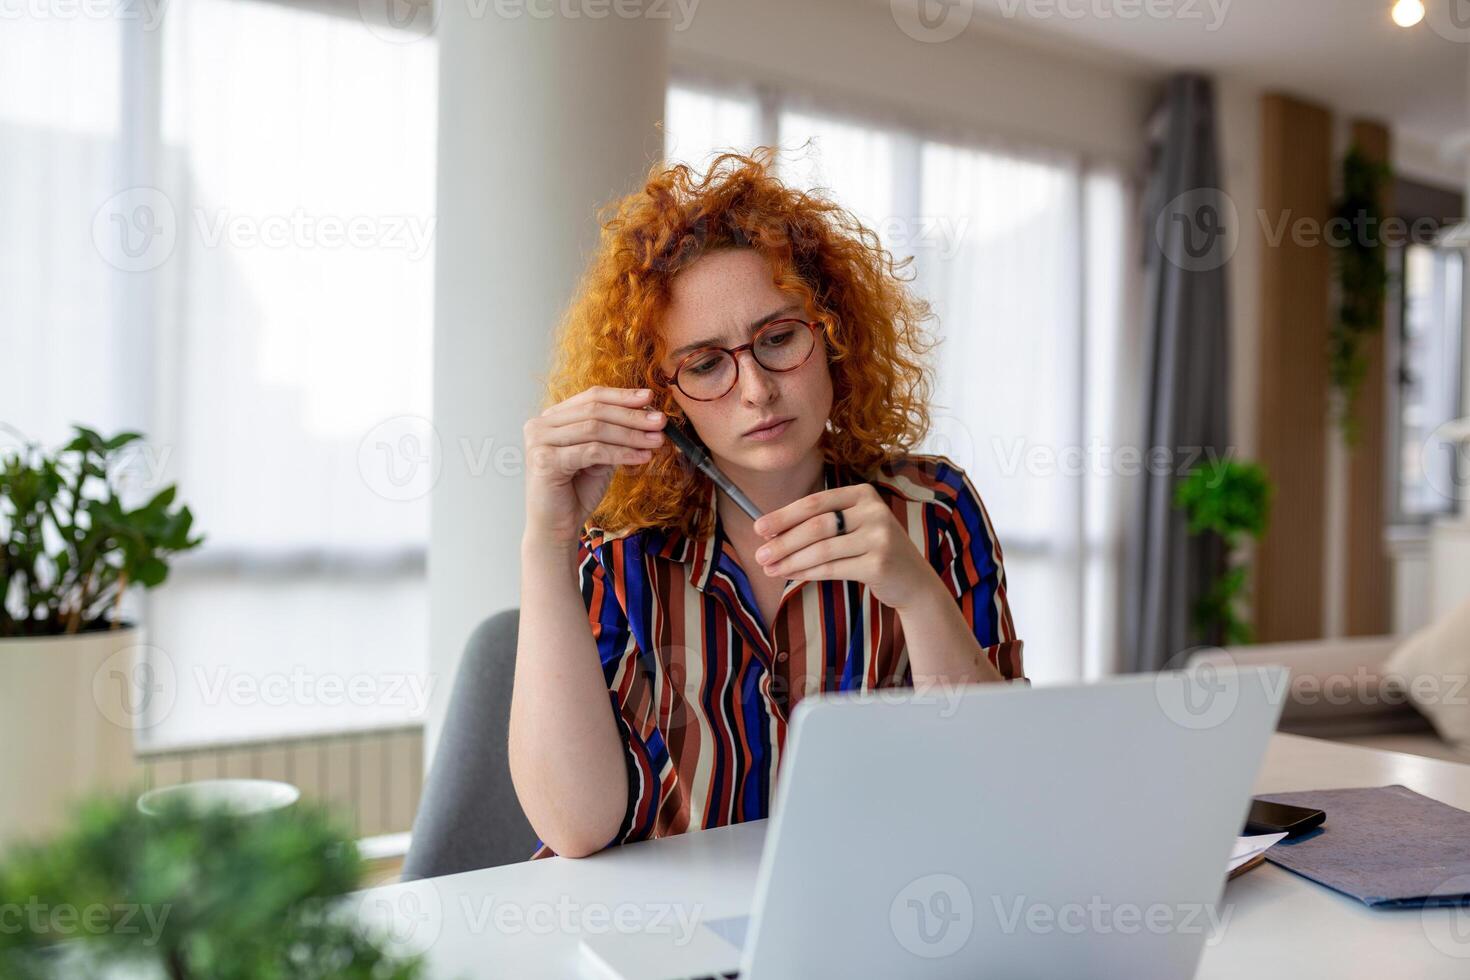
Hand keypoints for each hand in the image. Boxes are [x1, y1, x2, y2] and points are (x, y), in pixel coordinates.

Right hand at [522, 386, 665, 546]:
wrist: (556, 527)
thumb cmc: (576, 492)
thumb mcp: (600, 456)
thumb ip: (614, 434)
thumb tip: (648, 414)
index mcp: (552, 418)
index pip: (591, 397)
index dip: (622, 396)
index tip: (651, 397)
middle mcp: (540, 425)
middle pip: (595, 411)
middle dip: (632, 416)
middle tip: (661, 421)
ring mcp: (539, 441)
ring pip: (595, 429)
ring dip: (631, 434)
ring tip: (657, 440)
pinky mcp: (545, 460)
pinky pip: (592, 451)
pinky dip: (621, 453)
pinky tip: (642, 457)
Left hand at [751, 484, 940, 610]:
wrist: (912, 579)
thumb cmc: (873, 550)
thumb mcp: (854, 527)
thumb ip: (821, 523)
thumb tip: (772, 532)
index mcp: (863, 494)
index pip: (815, 502)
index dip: (784, 515)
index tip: (759, 528)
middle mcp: (874, 511)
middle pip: (816, 525)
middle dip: (783, 541)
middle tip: (759, 554)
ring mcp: (879, 537)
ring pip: (822, 549)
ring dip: (791, 560)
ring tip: (770, 568)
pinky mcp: (879, 564)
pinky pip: (833, 568)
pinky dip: (807, 573)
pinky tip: (791, 575)